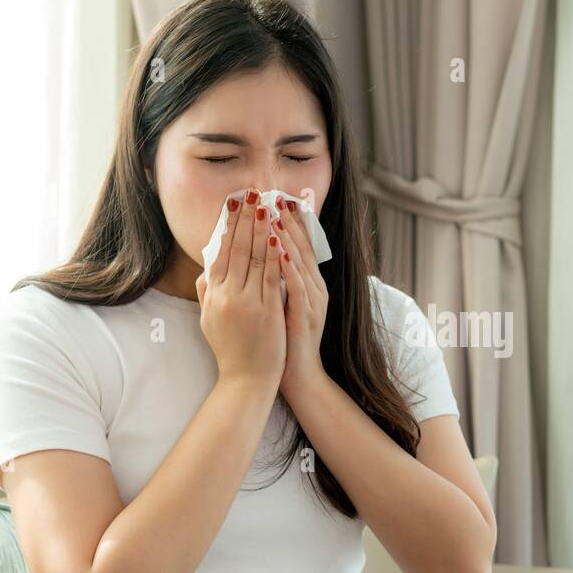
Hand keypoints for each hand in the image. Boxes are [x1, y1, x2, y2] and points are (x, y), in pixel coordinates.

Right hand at [196, 189, 285, 390]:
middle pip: (236, 248)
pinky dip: (273, 255)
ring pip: (253, 258)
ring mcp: (246, 302)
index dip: (228, 226)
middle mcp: (226, 294)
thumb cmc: (230, 350)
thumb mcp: (210, 319)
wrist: (245, 379)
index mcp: (213, 294)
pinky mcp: (265, 311)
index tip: (234, 204)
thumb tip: (207, 269)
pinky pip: (270, 277)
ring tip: (265, 204)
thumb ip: (207, 292)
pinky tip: (277, 236)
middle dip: (244, 218)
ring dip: (260, 228)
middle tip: (250, 193)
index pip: (220, 251)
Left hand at [271, 193, 328, 397]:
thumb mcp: (278, 306)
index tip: (275, 201)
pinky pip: (297, 286)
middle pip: (302, 248)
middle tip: (277, 197)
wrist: (298, 375)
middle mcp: (314, 289)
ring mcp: (312, 301)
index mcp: (306, 286)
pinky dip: (288, 267)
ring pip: (300, 263)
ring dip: (288, 238)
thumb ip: (271, 284)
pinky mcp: (306, 315)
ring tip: (275, 215)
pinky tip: (278, 251)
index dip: (288, 224)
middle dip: (289, 222)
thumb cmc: (284, 342)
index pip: (298, 248)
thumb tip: (258, 262)